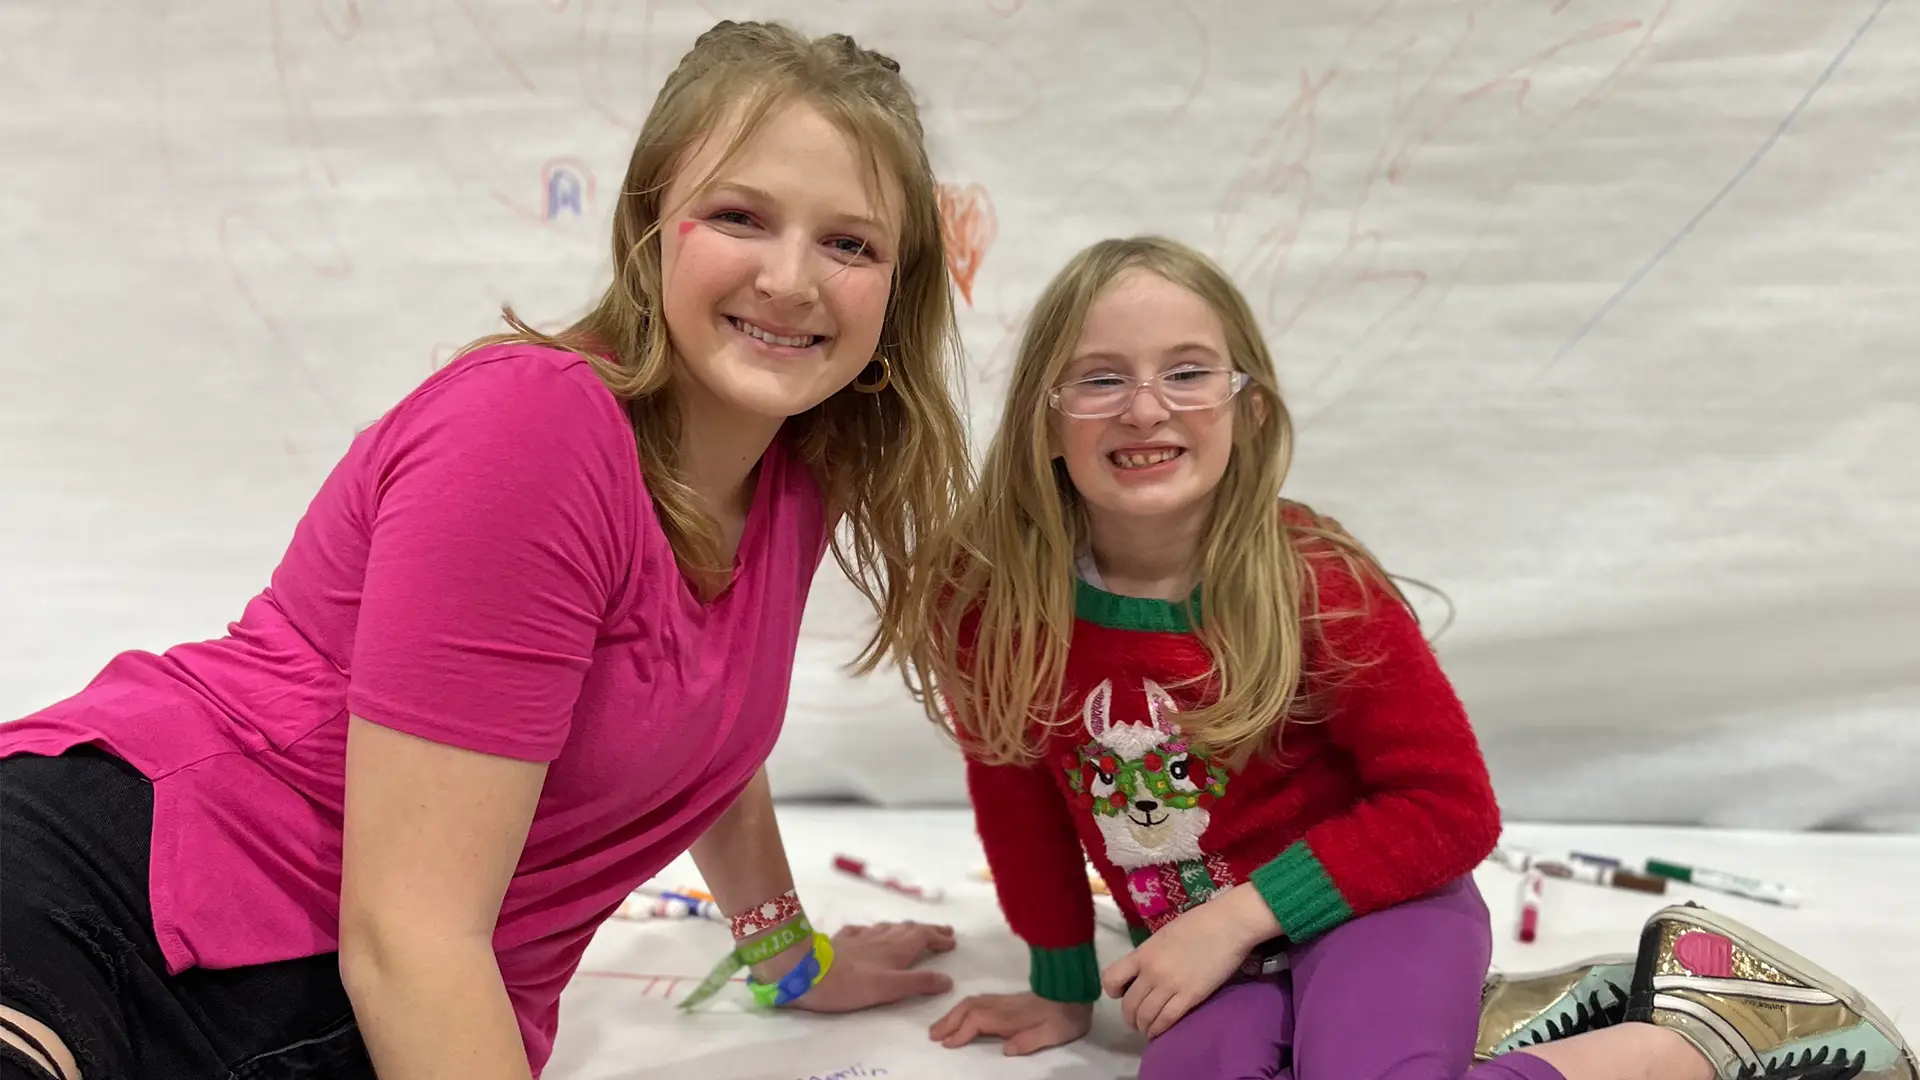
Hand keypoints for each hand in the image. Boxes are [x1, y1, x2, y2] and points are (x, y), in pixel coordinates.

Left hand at [785, 921, 956, 1013]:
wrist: (804, 971)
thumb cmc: (847, 984)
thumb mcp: (888, 988)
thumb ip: (917, 983)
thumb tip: (946, 980)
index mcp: (894, 951)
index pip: (922, 938)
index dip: (938, 938)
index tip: (951, 941)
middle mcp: (880, 940)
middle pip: (908, 929)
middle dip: (927, 930)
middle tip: (942, 931)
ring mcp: (859, 939)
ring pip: (887, 928)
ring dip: (903, 928)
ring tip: (911, 929)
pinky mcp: (839, 942)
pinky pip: (860, 931)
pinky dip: (871, 930)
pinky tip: (867, 932)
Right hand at [929, 992, 1092, 1055]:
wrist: (1075, 992)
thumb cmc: (1065, 1017)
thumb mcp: (1052, 1035)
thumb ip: (1028, 1042)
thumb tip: (1005, 1050)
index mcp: (1009, 1016)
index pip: (976, 1021)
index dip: (960, 1032)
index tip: (946, 1044)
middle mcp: (1002, 1006)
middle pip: (967, 1008)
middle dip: (948, 1021)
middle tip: (932, 1035)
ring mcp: (1004, 1000)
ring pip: (971, 1002)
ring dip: (953, 1013)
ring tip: (940, 1027)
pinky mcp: (1008, 1000)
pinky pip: (978, 1000)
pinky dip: (964, 1007)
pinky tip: (962, 1014)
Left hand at [1101, 885, 1277, 1036]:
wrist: (1228, 924)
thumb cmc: (1199, 923)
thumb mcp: (1164, 934)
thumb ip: (1151, 954)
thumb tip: (1145, 969)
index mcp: (1143, 953)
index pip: (1111, 978)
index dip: (1114, 991)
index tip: (1121, 994)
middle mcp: (1151, 971)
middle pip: (1129, 1004)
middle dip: (1130, 1017)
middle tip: (1136, 1021)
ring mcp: (1170, 985)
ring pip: (1145, 1016)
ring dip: (1144, 1026)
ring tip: (1148, 1028)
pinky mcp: (1190, 996)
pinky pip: (1167, 1019)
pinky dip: (1159, 1029)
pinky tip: (1160, 1031)